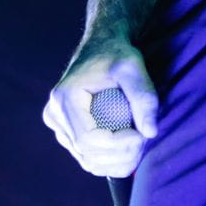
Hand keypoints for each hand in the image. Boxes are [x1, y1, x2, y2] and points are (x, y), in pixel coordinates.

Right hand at [42, 39, 157, 176]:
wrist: (103, 44)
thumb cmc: (117, 52)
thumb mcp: (133, 66)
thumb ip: (144, 96)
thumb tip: (150, 133)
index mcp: (64, 98)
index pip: (88, 139)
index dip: (117, 145)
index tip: (142, 136)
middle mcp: (54, 115)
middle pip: (86, 154)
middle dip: (119, 156)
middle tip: (145, 141)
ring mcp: (58, 125)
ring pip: (87, 159)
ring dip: (116, 161)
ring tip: (140, 145)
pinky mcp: (67, 130)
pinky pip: (87, 155)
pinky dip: (109, 159)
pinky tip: (129, 149)